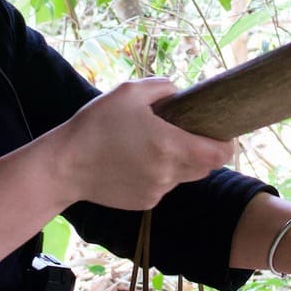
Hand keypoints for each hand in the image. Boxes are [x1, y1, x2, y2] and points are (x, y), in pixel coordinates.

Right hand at [52, 78, 236, 211]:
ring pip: (184, 176)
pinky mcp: (144, 202)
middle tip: (186, 133)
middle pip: (206, 167)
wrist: (64, 166)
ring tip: (153, 145)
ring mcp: (157, 191)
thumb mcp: (128, 92)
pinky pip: (164, 186)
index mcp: (169, 145)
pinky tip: (136, 162)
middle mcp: (168, 173)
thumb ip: (163, 88)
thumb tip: (181, 94)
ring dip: (179, 162)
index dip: (226, 143)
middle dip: (203, 150)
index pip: (220, 154)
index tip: (219, 131)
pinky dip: (159, 174)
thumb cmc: (95, 124)